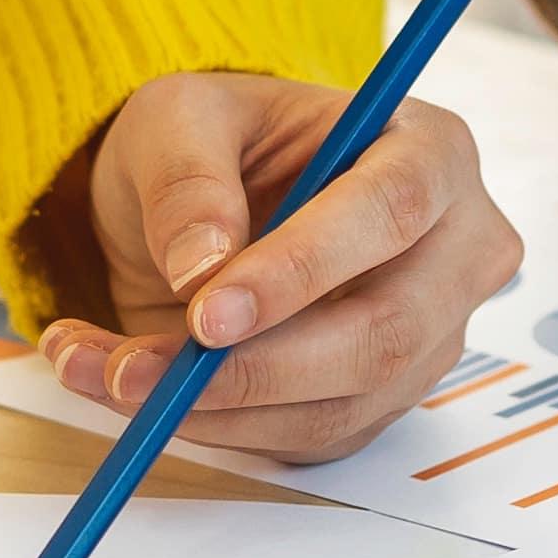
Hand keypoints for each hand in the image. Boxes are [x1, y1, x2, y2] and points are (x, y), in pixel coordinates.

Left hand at [25, 75, 522, 467]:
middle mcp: (454, 252)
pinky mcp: (380, 400)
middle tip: (141, 369)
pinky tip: (138, 391)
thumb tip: (201, 265)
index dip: (304, 269)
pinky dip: (213, 428)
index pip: (391, 213)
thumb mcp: (179, 118)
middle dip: (255, 366)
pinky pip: (307, 439)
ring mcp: (427, 337)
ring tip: (103, 372)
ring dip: (212, 407)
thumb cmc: (217, 141)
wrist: (209, 203)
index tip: (209, 312)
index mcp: (430, 152)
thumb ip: (188, 178)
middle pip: (384, 332)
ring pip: (341, 404)